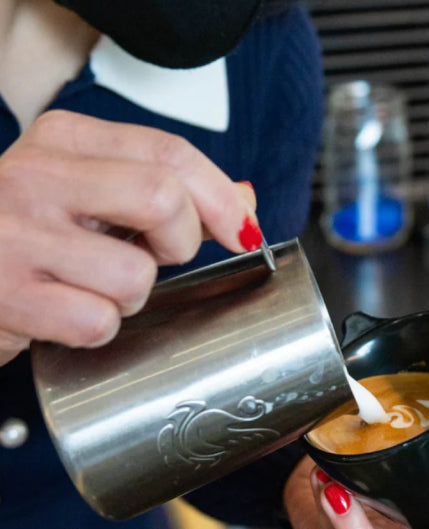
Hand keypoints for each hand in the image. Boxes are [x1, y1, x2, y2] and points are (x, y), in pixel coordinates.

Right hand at [0, 110, 258, 365]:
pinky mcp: (4, 296)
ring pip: (135, 274)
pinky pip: (97, 322)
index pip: (170, 154)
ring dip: (131, 296)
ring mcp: (13, 236)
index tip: (243, 232)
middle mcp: (34, 175)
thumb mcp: (91, 194)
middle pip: (161, 199)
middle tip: (153, 255)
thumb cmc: (27, 234)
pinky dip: (96, 328)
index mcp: (63, 139)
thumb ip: (169, 190)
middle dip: (179, 242)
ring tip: (91, 285)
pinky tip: (63, 313)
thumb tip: (245, 201)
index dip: (221, 199)